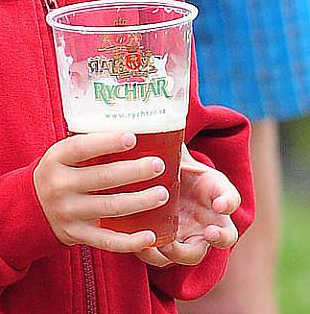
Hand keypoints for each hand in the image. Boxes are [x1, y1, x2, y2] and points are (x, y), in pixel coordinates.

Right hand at [34, 131, 166, 252]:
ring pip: (109, 208)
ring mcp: (68, 212)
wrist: (31, 207)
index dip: (107, 142)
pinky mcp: (76, 235)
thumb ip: (87, 144)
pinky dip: (130, 241)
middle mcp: (59, 186)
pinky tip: (150, 236)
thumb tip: (130, 126)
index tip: (132, 137)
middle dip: (133, 171)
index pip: (82, 148)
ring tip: (162, 194)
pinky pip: (106, 240)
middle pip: (102, 178)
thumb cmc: (58, 172)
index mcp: (55, 159)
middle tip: (158, 165)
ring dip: (139, 202)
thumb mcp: (61, 154)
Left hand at [134, 145, 240, 266]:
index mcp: (212, 190)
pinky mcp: (166, 246)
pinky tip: (141, 244)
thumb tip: (165, 112)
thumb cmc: (169, 162)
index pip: (230, 197)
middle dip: (221, 237)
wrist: (151, 180)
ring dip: (182, 251)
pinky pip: (164, 259)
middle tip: (210, 233)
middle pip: (225, 235)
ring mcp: (188, 235)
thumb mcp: (172, 150)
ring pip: (193, 254)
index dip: (228, 201)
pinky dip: (154, 255)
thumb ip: (171, 138)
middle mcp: (207, 217)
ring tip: (166, 243)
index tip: (220, 202)